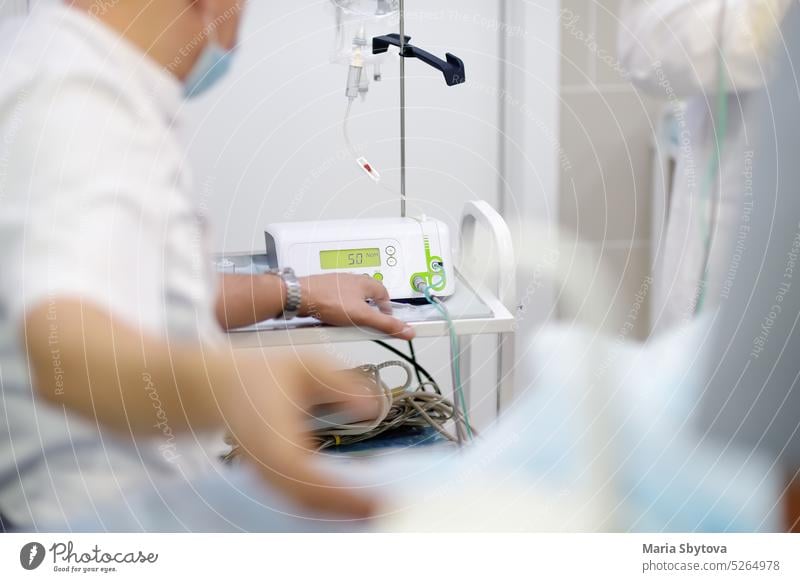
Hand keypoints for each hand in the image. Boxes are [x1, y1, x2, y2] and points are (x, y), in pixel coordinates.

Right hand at [223, 353, 379, 518]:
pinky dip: (330, 504)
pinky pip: (302, 499)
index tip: (374, 500)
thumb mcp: (304, 366)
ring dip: (341, 512)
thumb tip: (372, 404)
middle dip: (348, 511)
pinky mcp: (275, 479)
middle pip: (309, 502)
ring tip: (379, 510)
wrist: (221, 387)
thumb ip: (339, 383)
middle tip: (387, 510)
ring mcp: (268, 477)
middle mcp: (267, 468)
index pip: (307, 479)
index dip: (341, 495)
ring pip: (306, 505)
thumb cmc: (260, 374)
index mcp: (272, 442)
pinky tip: (357, 503)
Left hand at [298, 274, 414, 339]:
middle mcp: (351, 280)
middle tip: (368, 323)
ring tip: (348, 324)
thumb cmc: (328, 300)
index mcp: (365, 282)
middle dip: (368, 310)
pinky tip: (332, 321)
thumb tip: (407, 330)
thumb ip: (385, 324)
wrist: (299, 296)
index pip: (384, 294)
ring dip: (352, 311)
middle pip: (367, 296)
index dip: (387, 308)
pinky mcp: (323, 291)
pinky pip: (336, 302)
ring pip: (351, 299)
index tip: (386, 319)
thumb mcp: (362, 317)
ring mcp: (336, 285)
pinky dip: (337, 312)